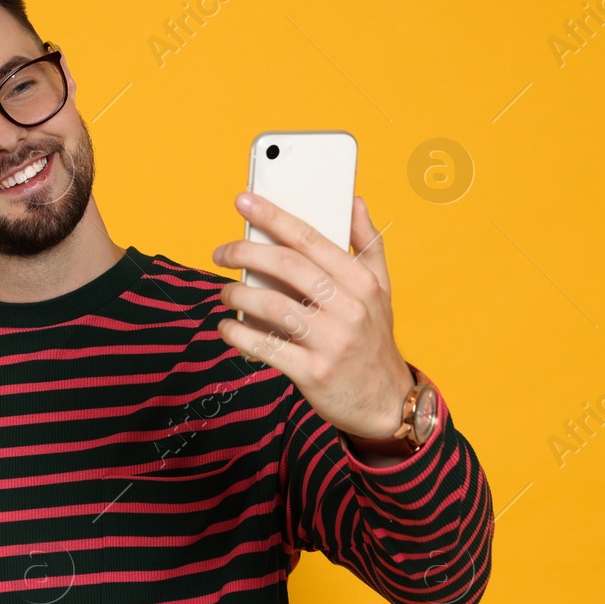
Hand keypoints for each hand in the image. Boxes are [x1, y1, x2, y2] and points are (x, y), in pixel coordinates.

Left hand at [211, 193, 414, 439]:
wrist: (385, 403)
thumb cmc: (373, 339)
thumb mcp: (381, 290)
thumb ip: (367, 244)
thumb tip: (354, 201)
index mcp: (362, 282)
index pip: (311, 238)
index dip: (273, 216)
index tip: (243, 200)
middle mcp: (349, 307)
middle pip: (286, 266)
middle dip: (244, 252)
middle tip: (220, 252)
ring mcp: (331, 341)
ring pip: (271, 306)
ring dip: (237, 294)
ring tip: (224, 292)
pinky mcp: (313, 372)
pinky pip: (264, 346)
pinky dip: (237, 333)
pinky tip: (226, 327)